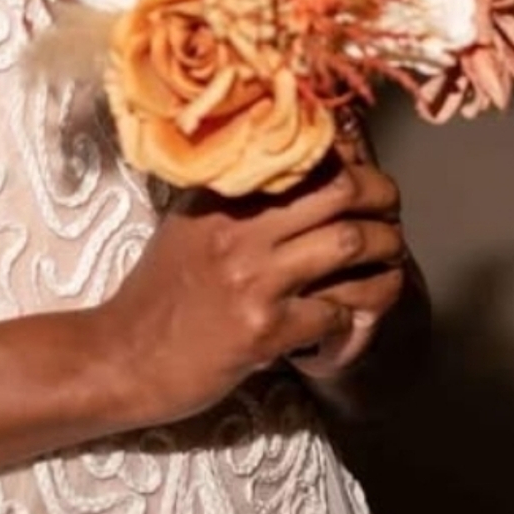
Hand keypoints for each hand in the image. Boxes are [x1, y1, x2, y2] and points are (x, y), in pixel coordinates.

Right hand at [94, 158, 404, 428]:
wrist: (121, 356)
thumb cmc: (160, 290)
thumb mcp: (190, 223)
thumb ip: (236, 195)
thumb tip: (296, 169)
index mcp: (224, 195)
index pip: (304, 157)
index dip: (351, 161)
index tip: (366, 174)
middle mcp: (240, 227)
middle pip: (340, 191)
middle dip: (382, 198)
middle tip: (393, 213)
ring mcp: (251, 278)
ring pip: (350, 245)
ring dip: (385, 253)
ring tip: (392, 260)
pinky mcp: (261, 331)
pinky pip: (335, 312)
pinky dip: (356, 315)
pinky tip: (353, 318)